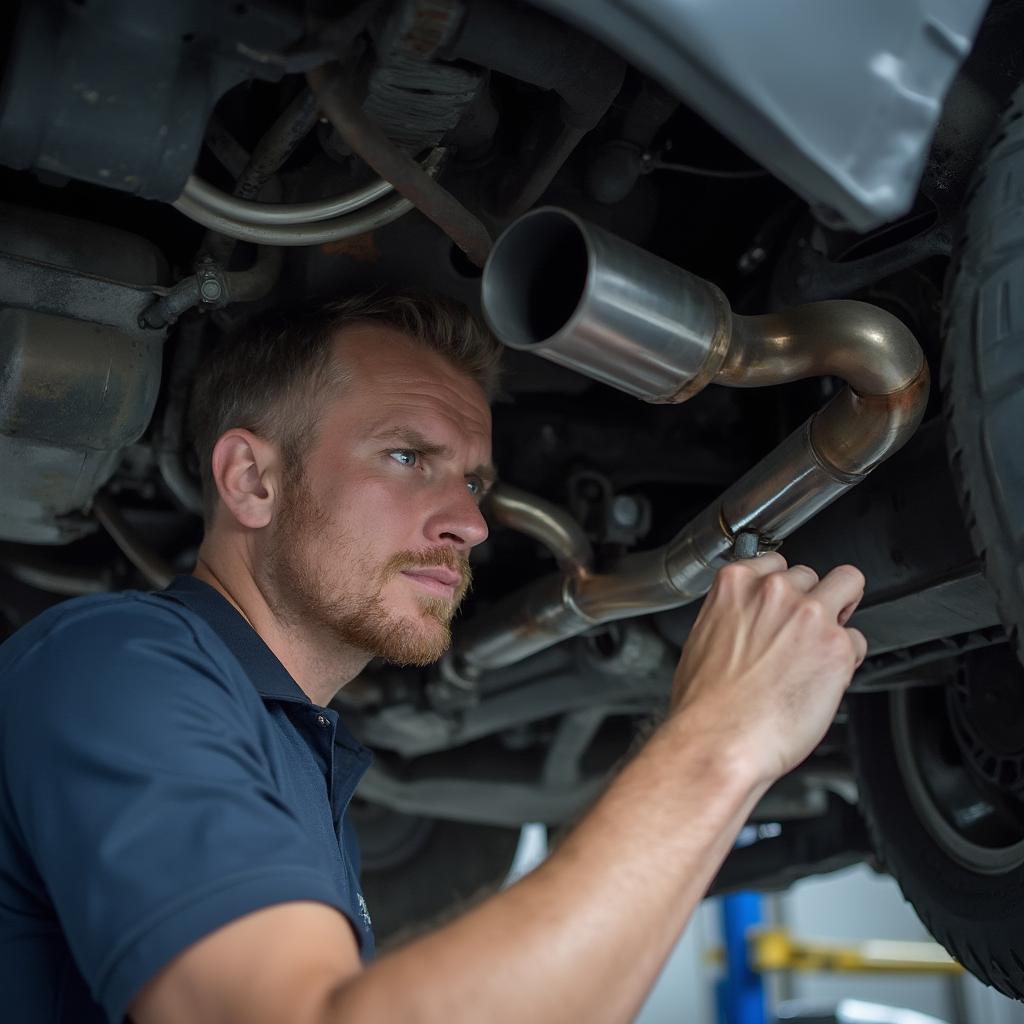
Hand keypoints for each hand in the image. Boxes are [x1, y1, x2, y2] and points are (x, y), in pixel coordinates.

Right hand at [669, 553, 866, 783]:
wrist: (718, 742)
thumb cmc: (705, 704)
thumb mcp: (703, 638)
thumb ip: (733, 614)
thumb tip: (750, 619)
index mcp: (736, 583)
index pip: (776, 561)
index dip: (783, 588)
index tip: (784, 605)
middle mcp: (775, 591)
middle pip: (812, 574)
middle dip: (811, 601)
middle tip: (801, 636)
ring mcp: (809, 614)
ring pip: (848, 584)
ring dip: (840, 613)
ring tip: (821, 647)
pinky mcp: (837, 646)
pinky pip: (858, 640)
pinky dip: (847, 659)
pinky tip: (822, 679)